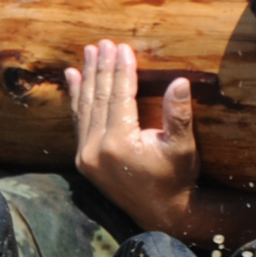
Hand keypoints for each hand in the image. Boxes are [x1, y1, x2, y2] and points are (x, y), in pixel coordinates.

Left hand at [67, 39, 198, 234]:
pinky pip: (78, 122)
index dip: (122, 70)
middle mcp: (95, 148)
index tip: (123, 47)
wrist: (161, 213)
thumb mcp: (183, 147)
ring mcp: (85, 155)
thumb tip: (180, 82)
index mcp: (119, 142)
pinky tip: (72, 80)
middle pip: (98, 98)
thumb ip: (179, 115)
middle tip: (102, 43)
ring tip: (87, 54)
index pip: (119, 96)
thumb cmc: (176, 178)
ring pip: (84, 107)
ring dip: (86, 78)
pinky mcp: (83, 159)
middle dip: (101, 68)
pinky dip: (75, 99)